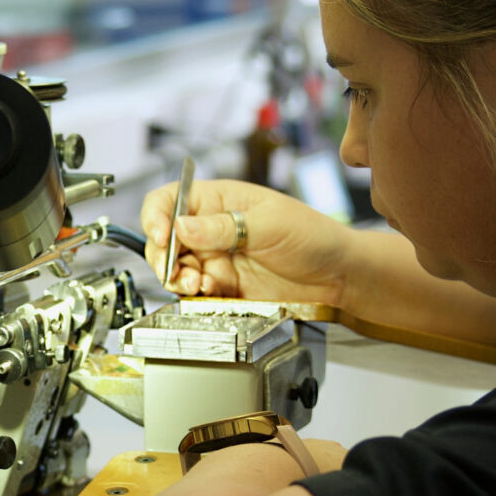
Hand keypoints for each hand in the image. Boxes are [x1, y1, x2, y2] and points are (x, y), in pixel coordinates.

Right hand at [141, 178, 352, 301]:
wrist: (338, 277)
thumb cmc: (313, 236)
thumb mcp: (268, 224)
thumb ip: (222, 227)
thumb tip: (181, 227)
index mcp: (219, 200)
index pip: (170, 200)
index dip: (157, 216)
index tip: (160, 236)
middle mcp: (211, 228)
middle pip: (165, 239)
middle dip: (163, 255)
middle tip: (174, 270)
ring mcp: (216, 259)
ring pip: (177, 269)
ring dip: (178, 278)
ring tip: (196, 284)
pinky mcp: (223, 287)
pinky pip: (196, 293)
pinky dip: (195, 295)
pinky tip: (210, 292)